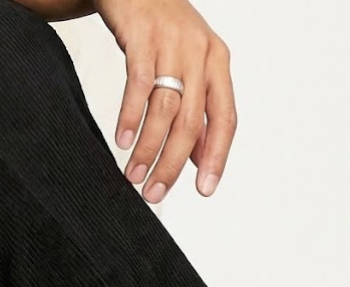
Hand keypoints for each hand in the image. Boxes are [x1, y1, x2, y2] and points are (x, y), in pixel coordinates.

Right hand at [94, 0, 236, 202]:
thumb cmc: (163, 30)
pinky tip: (124, 141)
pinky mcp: (142, 36)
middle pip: (192, 122)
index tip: (204, 189)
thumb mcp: (189, 67)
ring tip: (135, 176)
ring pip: (165, 108)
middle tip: (155, 193)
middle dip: (172, 164)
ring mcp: (172, 43)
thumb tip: (201, 160)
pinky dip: (131, 116)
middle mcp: (200, 53)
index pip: (225, 120)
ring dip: (149, 148)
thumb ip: (197, 111)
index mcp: (219, 64)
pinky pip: (139, 84)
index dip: (217, 158)